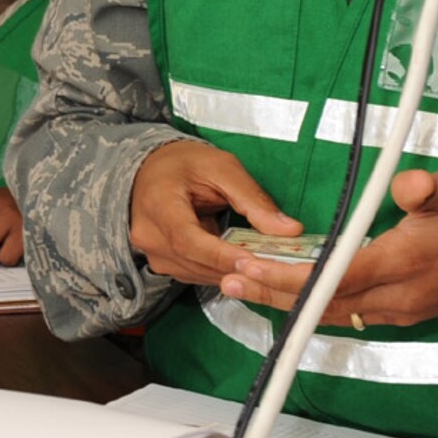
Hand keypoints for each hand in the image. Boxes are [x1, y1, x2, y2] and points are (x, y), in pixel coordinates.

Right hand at [129, 139, 298, 286]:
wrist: (155, 167)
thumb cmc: (184, 163)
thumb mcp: (223, 169)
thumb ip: (254, 200)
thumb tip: (289, 230)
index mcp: (158, 203)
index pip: (187, 239)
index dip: (220, 255)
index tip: (253, 263)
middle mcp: (148, 233)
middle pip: (195, 262)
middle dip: (236, 268)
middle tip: (274, 266)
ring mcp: (152, 251)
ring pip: (198, 273)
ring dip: (231, 272)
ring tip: (261, 262)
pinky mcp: (162, 261)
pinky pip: (195, 273)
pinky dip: (220, 270)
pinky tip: (238, 260)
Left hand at [220, 169, 437, 328]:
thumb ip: (424, 188)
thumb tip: (406, 184)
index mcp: (403, 264)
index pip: (335, 278)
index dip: (291, 278)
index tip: (252, 268)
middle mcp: (398, 296)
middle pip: (324, 303)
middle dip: (274, 293)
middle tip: (231, 280)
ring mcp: (399, 310)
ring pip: (332, 313)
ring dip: (287, 302)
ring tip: (245, 288)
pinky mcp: (399, 313)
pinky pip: (346, 313)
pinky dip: (312, 304)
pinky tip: (284, 293)